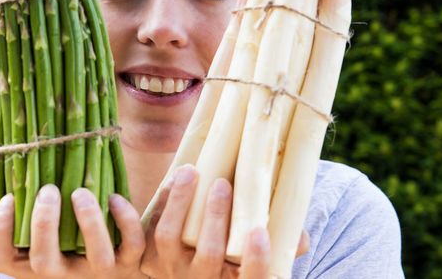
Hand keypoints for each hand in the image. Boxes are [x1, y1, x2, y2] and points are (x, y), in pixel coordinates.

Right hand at [0, 185, 146, 278]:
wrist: (115, 262)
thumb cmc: (69, 234)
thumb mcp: (46, 226)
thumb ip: (29, 204)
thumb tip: (12, 163)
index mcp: (35, 265)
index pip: (3, 260)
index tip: (8, 197)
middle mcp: (64, 274)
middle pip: (44, 264)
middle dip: (44, 223)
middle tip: (48, 190)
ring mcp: (98, 271)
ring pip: (96, 257)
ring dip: (89, 222)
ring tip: (80, 192)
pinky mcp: (129, 263)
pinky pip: (131, 246)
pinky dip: (125, 220)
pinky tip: (114, 196)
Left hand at [140, 165, 309, 278]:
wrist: (193, 264)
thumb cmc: (239, 249)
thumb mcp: (262, 251)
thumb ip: (285, 244)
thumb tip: (302, 237)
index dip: (255, 261)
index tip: (259, 231)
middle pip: (207, 256)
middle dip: (214, 218)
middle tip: (223, 184)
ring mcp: (171, 269)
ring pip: (169, 239)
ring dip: (179, 203)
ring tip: (191, 172)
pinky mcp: (147, 256)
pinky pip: (139, 237)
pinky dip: (144, 211)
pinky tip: (154, 186)